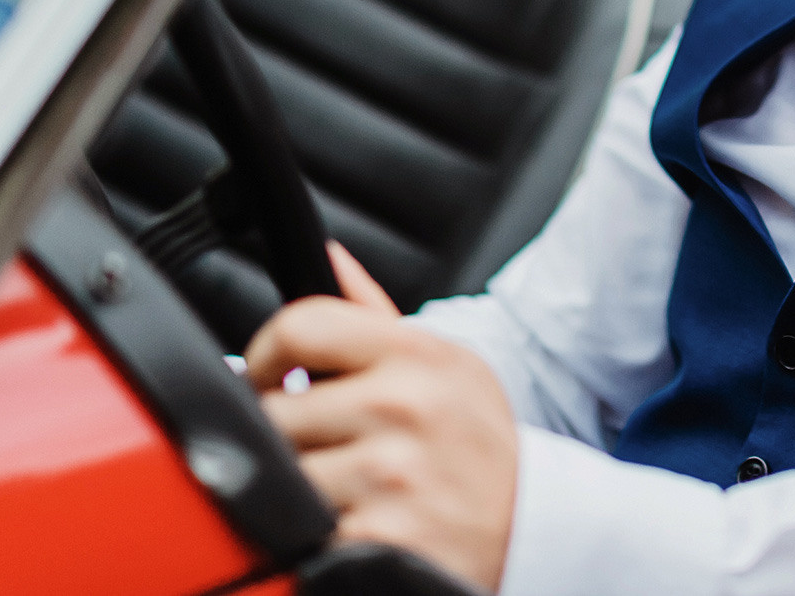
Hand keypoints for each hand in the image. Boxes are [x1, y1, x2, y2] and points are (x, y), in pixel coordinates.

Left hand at [247, 244, 518, 591]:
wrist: (531, 523)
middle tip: (320, 448)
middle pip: (274, 413)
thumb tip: (327, 255)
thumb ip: (372, 313)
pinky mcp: (379, 538)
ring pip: (281, 479)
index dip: (264, 354)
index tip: (266, 378)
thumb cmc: (473, 440)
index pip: (301, 326)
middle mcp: (405, 406)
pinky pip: (302, 533)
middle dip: (285, 436)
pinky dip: (317, 536)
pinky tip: (355, 523)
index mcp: (416, 353)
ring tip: (342, 489)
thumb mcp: (444, 364)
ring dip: (298, 490)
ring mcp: (392, 475)